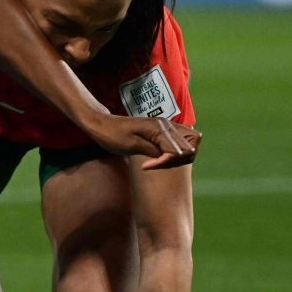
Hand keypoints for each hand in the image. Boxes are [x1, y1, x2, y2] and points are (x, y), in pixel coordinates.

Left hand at [84, 114, 200, 167]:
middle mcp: (166, 125)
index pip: (177, 150)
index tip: (146, 167)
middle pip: (189, 147)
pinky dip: (175, 154)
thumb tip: (171, 155)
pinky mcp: (163, 132)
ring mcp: (166, 127)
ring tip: (158, 163)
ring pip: (189, 145)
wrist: (101, 124)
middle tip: (155, 165)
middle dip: (177, 160)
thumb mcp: (130, 145)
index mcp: (159, 128)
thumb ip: (152, 150)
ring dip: (178, 158)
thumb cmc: (111, 134)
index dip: (165, 163)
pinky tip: (160, 159)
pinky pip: (181, 143)